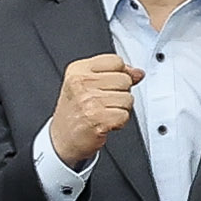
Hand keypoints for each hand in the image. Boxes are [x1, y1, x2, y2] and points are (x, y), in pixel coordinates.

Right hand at [49, 51, 140, 171]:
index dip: (118, 74)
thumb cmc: (75, 112)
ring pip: (128, 98)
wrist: (62, 139)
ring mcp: (88, 101)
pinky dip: (119, 122)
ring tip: (104, 112)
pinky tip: (105, 122)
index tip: (108, 85)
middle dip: (120, 93)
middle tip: (103, 102)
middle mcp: (81, 83)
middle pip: (125, 80)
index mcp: (77, 70)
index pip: (116, 61)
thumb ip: (114, 74)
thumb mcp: (88, 84)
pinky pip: (125, 115)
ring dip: (120, 109)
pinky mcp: (97, 118)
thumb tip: (138, 73)